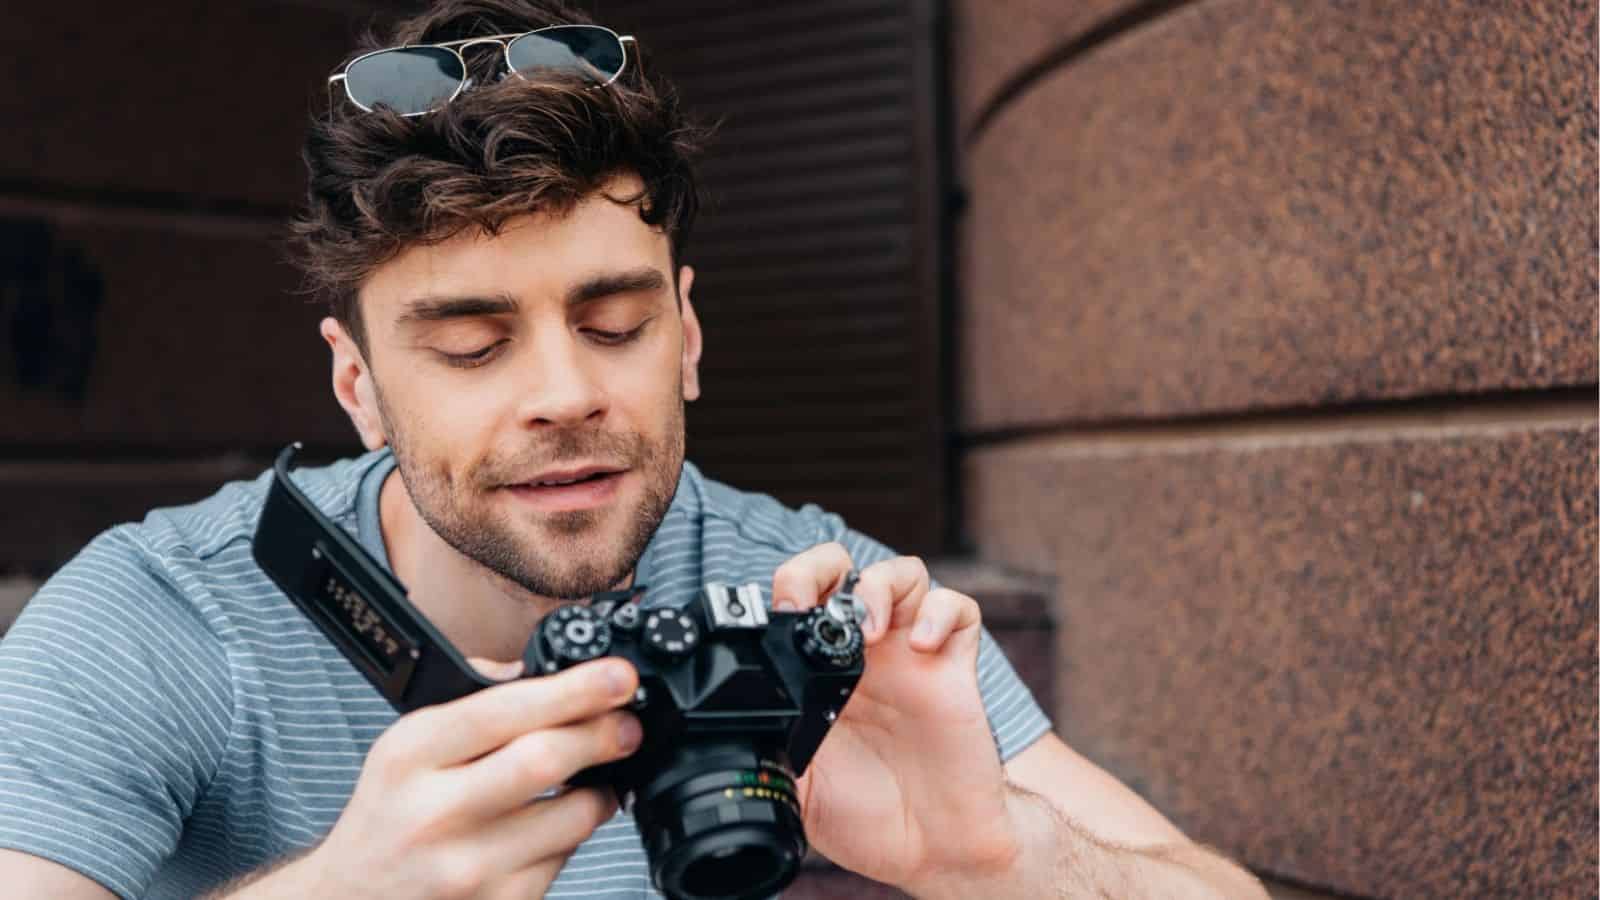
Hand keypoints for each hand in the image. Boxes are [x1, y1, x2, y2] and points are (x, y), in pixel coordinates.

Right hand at [289, 657, 642, 899]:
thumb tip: (553, 673)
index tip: (619, 676)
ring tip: (592, 779)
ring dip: (598, 792)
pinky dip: (571, 836)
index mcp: (410, 756)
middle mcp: (433, 813)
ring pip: (572, 816)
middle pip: (543, 761)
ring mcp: (466, 868)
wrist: (351, 899)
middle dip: (603, 734)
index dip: (573, 690)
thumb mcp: (405, 747)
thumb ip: (472, 703)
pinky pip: (564, 859)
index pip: (502, 711)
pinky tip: (551, 826)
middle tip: (629, 725)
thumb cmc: (391, 815)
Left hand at [771, 545, 1018, 894]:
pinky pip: (959, 610)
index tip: (773, 618)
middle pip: (844, 569)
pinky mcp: (953, 667)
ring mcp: (910, 656)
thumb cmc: (865, 817)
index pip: (799, 600)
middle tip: (811, 604)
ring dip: (880, 585)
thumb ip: (770, 752)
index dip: (784, 591)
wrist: (928, 849)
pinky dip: (940, 613)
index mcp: (821, 673)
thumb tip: (725, 738)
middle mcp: (865, 654)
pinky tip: (920, 648)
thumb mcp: (798, 787)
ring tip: (869, 630)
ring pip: (903, 573)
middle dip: (822, 566)